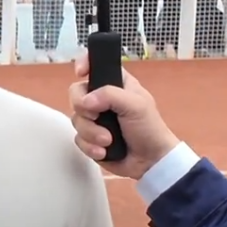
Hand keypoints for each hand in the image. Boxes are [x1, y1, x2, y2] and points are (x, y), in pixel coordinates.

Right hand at [69, 53, 179, 179]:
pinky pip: (78, 139)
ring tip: (109, 140)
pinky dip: (90, 147)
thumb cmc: (149, 128)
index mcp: (116, 84)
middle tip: (96, 116)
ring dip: (91, 132)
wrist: (151, 162)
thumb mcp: (136, 105)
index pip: (95, 65)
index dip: (84, 64)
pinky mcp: (90, 138)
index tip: (80, 73)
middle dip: (83, 108)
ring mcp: (95, 119)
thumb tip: (85, 102)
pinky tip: (104, 151)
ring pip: (76, 119)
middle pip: (76, 94)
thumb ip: (110, 95)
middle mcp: (102, 99)